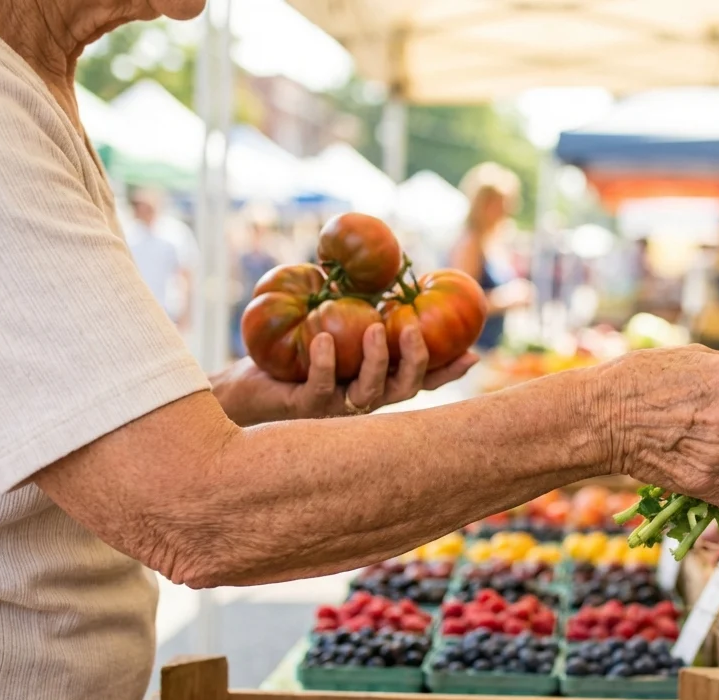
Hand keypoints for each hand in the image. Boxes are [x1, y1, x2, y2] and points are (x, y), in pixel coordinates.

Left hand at [212, 324, 477, 425]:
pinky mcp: (304, 406)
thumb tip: (386, 274)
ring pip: (369, 394)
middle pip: (405, 389)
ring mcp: (336, 406)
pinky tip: (323, 338)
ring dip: (375, 361)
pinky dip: (324, 362)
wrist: (247, 384)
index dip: (447, 371)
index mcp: (376, 381)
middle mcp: (363, 398)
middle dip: (416, 361)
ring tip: (373, 327)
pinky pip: (319, 387)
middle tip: (416, 328)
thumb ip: (360, 308)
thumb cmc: (292, 352)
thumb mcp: (333, 325)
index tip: (472, 353)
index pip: (420, 379)